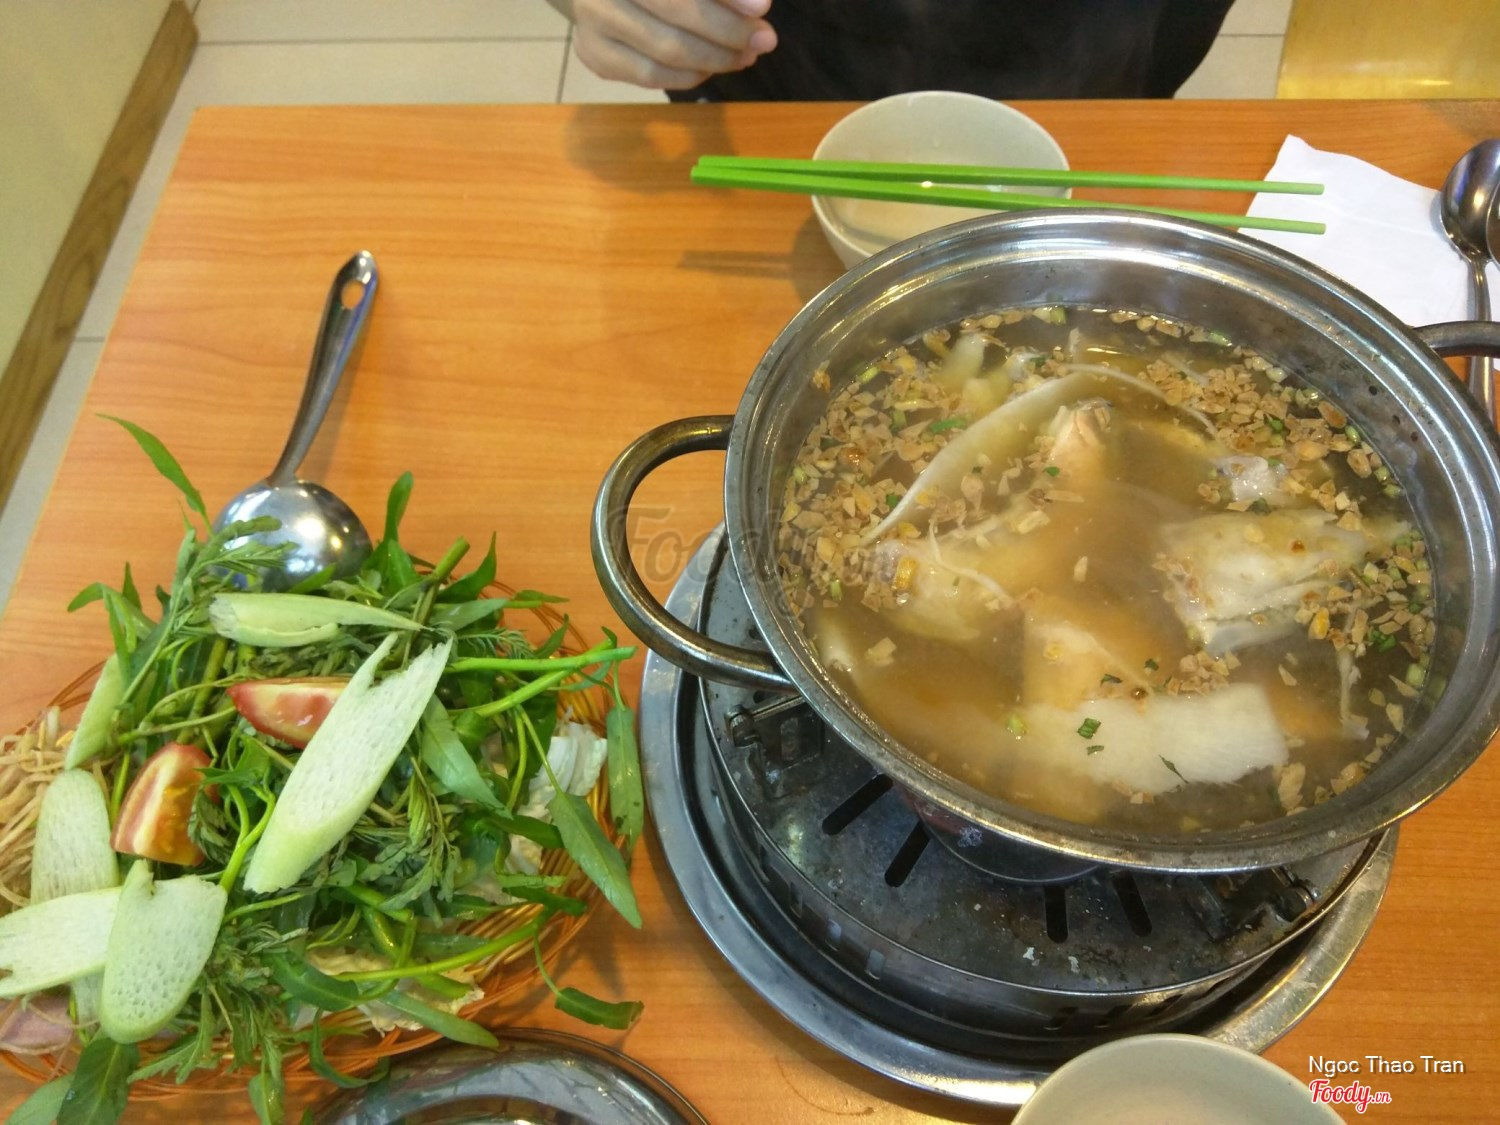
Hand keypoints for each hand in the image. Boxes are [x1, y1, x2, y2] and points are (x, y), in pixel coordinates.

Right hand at [572, 0, 777, 89]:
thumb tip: (755, 7)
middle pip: (673, 15)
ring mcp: (592, 22)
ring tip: (744, 55)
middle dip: (727, 33)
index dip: (724, 0)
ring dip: (714, 60)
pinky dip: (688, 76)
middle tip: (764, 40)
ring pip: (664, 53)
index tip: (763, 8)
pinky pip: (650, 76)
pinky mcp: (594, 54)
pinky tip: (710, 67)